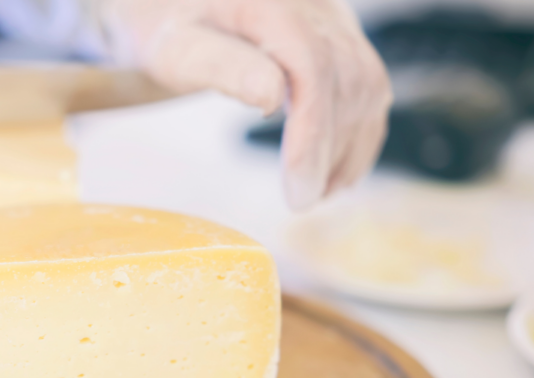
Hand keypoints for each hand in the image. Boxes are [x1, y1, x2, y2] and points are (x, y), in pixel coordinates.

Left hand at [101, 0, 391, 210]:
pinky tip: (336, 166)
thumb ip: (220, 67)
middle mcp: (313, 3)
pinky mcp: (338, 31)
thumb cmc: (167, 27)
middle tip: (302, 200)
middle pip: (346, 79)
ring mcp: (331, 15)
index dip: (312, 133)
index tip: (298, 187)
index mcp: (271, 3)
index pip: (311, 68)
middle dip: (329, 148)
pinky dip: (359, 128)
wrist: (175, 1)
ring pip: (365, 82)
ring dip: (350, 143)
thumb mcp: (176, 49)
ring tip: (319, 190)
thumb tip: (271, 96)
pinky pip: (366, 80)